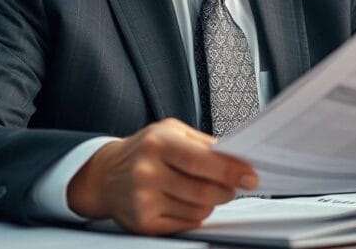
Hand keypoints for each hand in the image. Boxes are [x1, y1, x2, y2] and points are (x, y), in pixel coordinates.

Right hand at [66, 118, 257, 234]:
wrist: (105, 174)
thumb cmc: (144, 149)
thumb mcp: (171, 131)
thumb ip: (204, 142)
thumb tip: (237, 158)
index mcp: (157, 143)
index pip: (202, 161)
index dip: (231, 170)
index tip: (250, 176)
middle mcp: (147, 172)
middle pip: (204, 191)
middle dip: (226, 190)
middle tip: (233, 186)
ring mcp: (144, 199)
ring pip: (199, 210)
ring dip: (211, 202)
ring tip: (203, 190)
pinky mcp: (144, 222)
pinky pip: (186, 224)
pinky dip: (195, 215)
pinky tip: (185, 201)